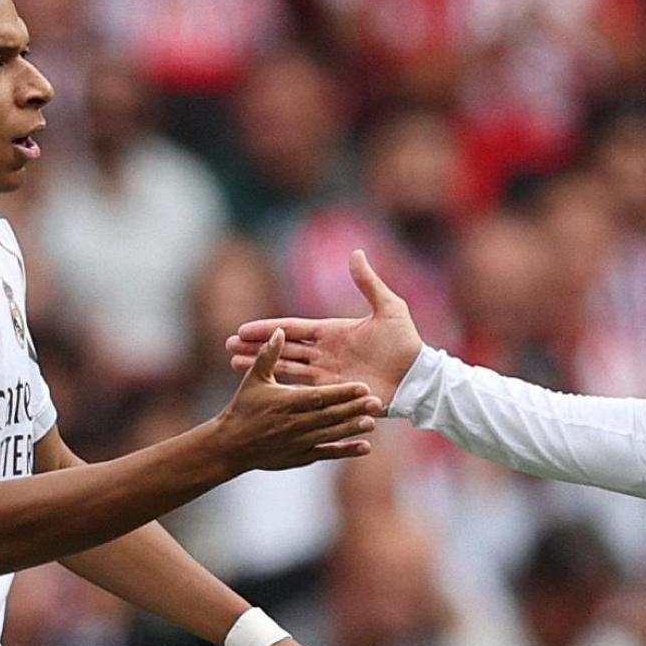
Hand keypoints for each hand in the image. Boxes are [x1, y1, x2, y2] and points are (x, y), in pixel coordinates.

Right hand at [211, 328, 382, 470]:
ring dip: (352, 428)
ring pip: (331, 434)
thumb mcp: (254, 380)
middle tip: (375, 402)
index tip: (361, 386)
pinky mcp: (302, 457)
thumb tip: (278, 331)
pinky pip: (327, 453)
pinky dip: (346, 450)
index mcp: (287, 402)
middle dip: (353, 409)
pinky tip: (366, 447)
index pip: (320, 396)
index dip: (342, 392)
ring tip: (372, 422)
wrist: (231, 447)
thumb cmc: (242, 409)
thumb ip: (268, 356)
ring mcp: (300, 441)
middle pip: (330, 415)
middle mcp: (296, 423)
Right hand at [225, 250, 422, 406]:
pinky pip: (303, 390)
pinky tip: (264, 391)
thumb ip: (368, 283)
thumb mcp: (388, 308)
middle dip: (255, 348)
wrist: (417, 378)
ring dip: (261, 368)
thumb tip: (355, 252)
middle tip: (227, 347)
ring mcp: (327, 374)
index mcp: (332, 332)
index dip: (268, 329)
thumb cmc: (406, 343)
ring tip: (234, 366)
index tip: (242, 329)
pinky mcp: (334, 393)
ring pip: (286, 369)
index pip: (292, 329)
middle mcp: (325, 353)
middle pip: (283, 349)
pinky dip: (283, 389)